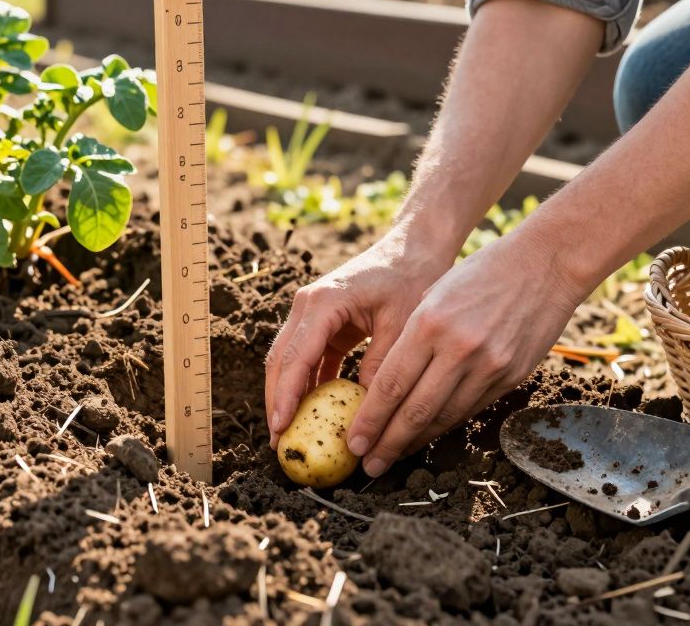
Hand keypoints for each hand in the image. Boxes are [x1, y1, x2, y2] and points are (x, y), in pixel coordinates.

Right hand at [265, 228, 452, 447]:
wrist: (412, 249)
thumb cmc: (410, 278)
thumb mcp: (401, 324)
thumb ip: (381, 366)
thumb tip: (365, 412)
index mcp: (324, 301)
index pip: (296, 356)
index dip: (286, 395)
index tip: (280, 427)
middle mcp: (307, 305)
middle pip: (281, 359)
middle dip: (277, 401)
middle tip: (277, 440)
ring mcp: (311, 313)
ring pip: (288, 360)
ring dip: (288, 395)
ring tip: (289, 433)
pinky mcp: (322, 323)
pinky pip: (308, 359)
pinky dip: (308, 385)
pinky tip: (313, 413)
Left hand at [345, 231, 586, 476]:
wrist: (547, 263)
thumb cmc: (482, 272)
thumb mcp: (435, 294)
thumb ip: (414, 336)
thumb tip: (390, 383)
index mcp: (430, 323)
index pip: (391, 384)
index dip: (370, 419)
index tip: (353, 442)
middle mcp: (459, 348)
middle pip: (415, 410)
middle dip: (388, 443)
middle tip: (369, 466)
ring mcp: (489, 366)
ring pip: (444, 417)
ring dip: (416, 441)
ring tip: (394, 456)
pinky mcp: (511, 376)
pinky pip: (471, 408)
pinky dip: (445, 425)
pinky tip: (428, 435)